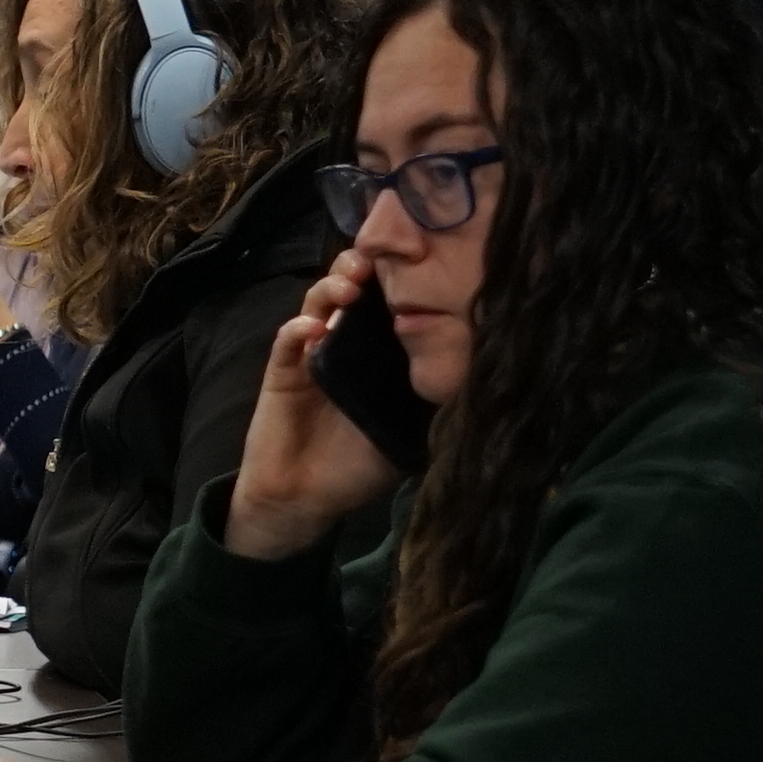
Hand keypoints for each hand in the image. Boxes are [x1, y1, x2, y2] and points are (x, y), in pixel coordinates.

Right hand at [226, 250, 406, 562]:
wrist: (305, 497)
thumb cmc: (357, 466)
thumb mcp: (406, 433)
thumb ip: (431, 406)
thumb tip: (479, 380)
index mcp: (377, 353)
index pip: (388, 303)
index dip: (399, 279)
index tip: (418, 263)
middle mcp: (345, 344)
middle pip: (352, 289)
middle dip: (363, 268)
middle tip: (377, 265)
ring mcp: (311, 352)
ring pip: (318, 303)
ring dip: (331, 289)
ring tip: (348, 289)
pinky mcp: (283, 369)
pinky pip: (287, 341)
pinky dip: (297, 329)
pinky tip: (312, 328)